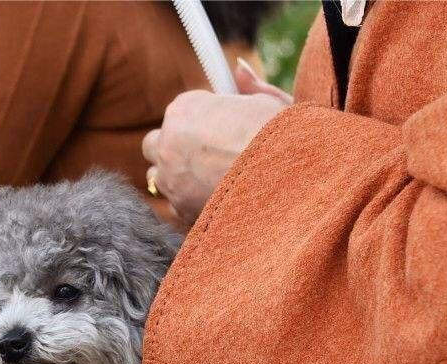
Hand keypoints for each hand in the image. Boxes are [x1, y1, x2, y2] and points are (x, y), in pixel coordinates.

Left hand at [142, 60, 291, 225]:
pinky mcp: (181, 211)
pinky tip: (217, 202)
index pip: (178, 113)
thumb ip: (249, 87)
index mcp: (184, 109)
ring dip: (177, 178)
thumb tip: (239, 69)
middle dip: (173, 148)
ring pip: (159, 179)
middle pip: (155, 145)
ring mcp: (171, 180)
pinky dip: (190, 205)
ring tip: (210, 181)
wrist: (292, 180)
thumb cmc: (285, 137)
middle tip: (204, 154)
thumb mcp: (271, 102)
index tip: (218, 129)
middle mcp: (169, 143)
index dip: (198, 122)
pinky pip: (176, 208)